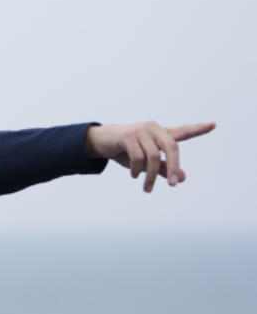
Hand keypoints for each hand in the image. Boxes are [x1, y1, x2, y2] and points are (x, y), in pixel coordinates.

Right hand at [85, 121, 215, 191]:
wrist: (100, 141)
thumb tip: (182, 178)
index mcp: (161, 134)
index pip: (183, 131)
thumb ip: (164, 168)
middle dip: (173, 167)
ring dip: (151, 176)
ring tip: (147, 188)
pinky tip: (134, 175)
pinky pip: (138, 157)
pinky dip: (136, 170)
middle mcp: (154, 129)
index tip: (213, 125)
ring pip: (153, 157)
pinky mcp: (128, 136)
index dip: (198, 129)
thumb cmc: (126, 150)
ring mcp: (141, 131)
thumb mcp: (146, 161)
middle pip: (172, 147)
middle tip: (174, 185)